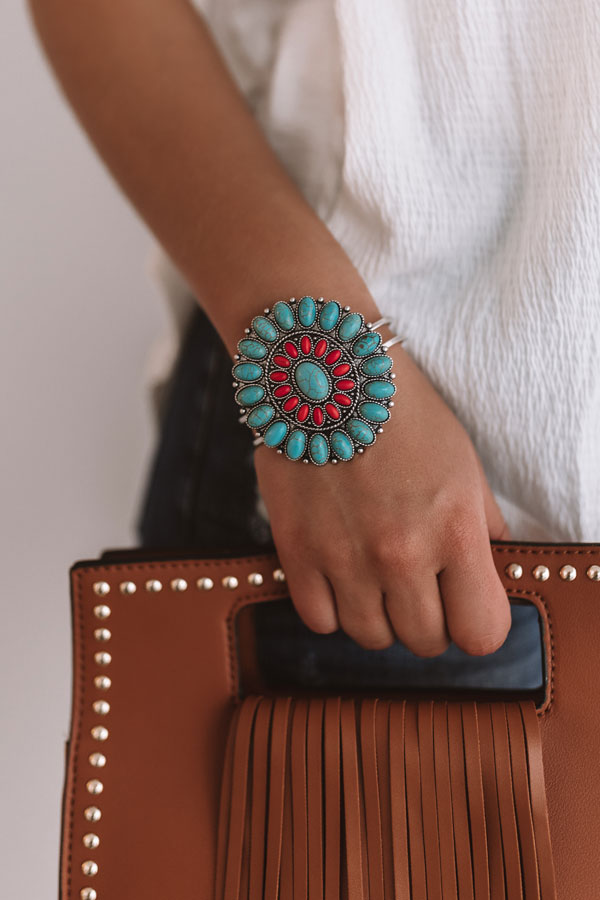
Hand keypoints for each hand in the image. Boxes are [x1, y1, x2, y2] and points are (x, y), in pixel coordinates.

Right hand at [253, 344, 511, 656]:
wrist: (327, 371)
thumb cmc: (403, 413)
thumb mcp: (464, 463)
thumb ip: (482, 526)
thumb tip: (490, 573)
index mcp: (454, 531)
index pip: (481, 633)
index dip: (475, 624)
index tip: (464, 606)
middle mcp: (401, 556)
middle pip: (424, 642)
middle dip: (427, 620)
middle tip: (418, 587)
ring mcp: (343, 558)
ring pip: (371, 637)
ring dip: (379, 616)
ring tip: (376, 579)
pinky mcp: (295, 551)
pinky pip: (318, 620)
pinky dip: (331, 608)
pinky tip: (338, 575)